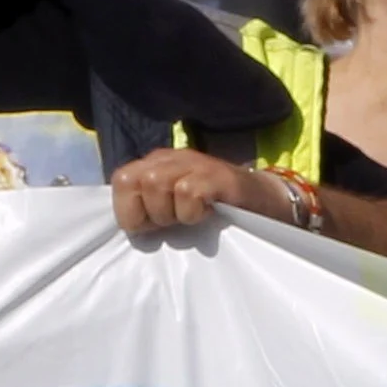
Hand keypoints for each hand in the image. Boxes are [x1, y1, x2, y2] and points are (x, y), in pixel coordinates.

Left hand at [109, 147, 289, 237]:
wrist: (266, 203)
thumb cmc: (216, 210)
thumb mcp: (175, 208)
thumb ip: (150, 207)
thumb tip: (126, 227)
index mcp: (157, 164)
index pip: (120, 180)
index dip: (129, 211)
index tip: (152, 227)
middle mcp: (172, 158)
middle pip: (129, 179)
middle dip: (144, 211)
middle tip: (170, 223)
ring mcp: (195, 163)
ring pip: (154, 182)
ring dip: (169, 212)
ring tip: (191, 218)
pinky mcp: (218, 175)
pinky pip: (187, 192)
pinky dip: (193, 212)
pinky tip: (209, 214)